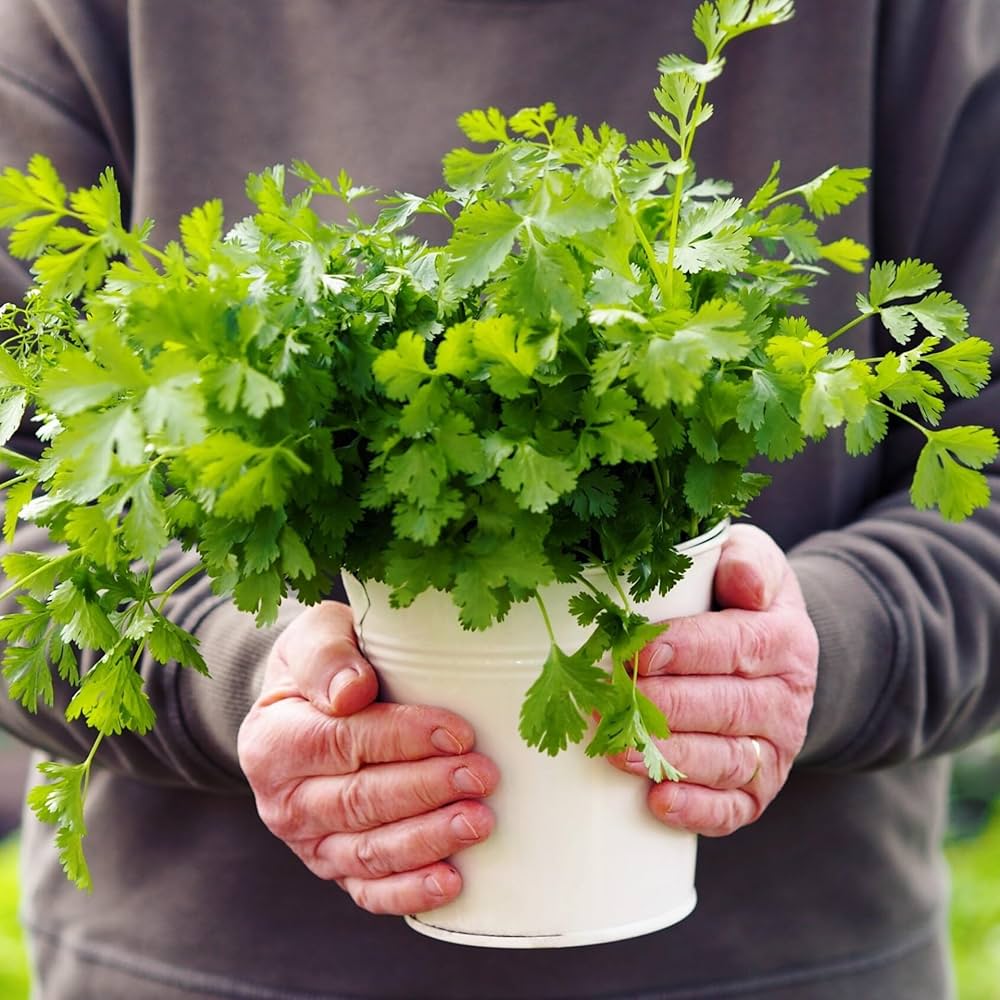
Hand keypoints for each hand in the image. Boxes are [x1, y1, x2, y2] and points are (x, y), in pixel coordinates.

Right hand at [237, 601, 498, 914]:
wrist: (307, 705)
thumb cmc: (324, 664)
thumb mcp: (315, 637)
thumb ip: (325, 656)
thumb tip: (351, 692)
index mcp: (273, 741)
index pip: (341, 742)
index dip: (402, 739)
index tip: (458, 733)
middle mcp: (283, 800)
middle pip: (359, 802)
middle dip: (426, 790)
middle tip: (482, 776)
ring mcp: (308, 842)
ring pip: (368, 851)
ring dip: (428, 840)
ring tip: (478, 821)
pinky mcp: (335, 867)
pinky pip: (369, 890)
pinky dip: (409, 891)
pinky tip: (452, 882)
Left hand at [611, 524, 818, 835]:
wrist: (775, 654)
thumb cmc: (741, 599)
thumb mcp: (753, 562)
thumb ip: (748, 560)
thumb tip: (743, 580)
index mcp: (784, 640)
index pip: (737, 646)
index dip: (687, 650)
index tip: (637, 652)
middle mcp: (787, 699)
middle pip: (726, 708)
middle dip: (664, 707)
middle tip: (609, 702)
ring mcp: (775, 750)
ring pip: (726, 760)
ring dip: (669, 758)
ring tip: (615, 749)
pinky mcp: (758, 789)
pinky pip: (734, 809)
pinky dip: (697, 810)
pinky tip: (658, 801)